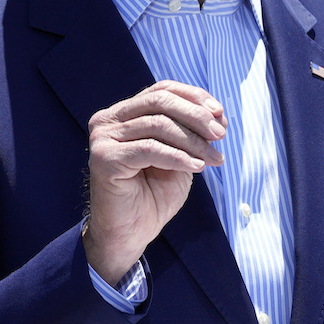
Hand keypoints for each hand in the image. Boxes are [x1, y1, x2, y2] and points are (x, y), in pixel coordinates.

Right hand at [84, 80, 226, 283]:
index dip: (194, 97)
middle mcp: (109, 120)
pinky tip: (197, 167)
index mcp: (124, 113)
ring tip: (214, 159)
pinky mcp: (105, 158)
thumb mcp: (181, 156)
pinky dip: (178, 157)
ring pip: (158, 125)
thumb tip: (218, 113)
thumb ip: (193, 133)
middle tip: (221, 134)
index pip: (162, 90)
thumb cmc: (154, 195)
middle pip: (160, 102)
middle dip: (196, 116)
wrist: (131, 233)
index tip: (221, 113)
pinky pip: (150, 149)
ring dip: (193, 142)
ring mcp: (103, 138)